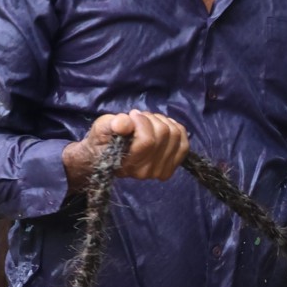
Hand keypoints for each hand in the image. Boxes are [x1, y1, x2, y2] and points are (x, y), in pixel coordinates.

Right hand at [63, 110, 188, 190]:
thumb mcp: (101, 128)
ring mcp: (159, 172)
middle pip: (164, 135)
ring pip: (175, 136)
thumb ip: (111, 125)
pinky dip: (176, 130)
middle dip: (151, 118)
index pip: (148, 140)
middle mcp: (145, 172)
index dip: (142, 121)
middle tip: (139, 118)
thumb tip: (124, 122)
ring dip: (162, 122)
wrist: (105, 155)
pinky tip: (164, 126)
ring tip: (148, 122)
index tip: (132, 115)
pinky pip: (184, 144)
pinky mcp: (169, 167)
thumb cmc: (103, 139)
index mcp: (127, 164)